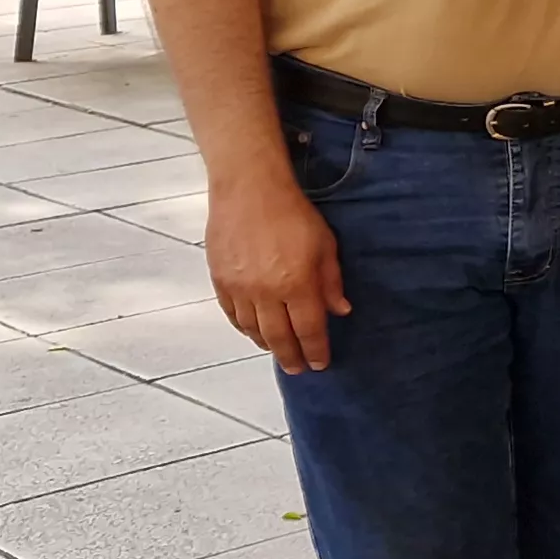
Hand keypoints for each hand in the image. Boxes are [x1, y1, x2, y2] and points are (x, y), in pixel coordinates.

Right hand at [210, 173, 349, 373]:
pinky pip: (232, 315)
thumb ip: (331, 281)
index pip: (309, 330)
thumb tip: (340, 310)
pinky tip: (254, 331)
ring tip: (278, 351)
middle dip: (291, 357)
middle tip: (298, 369)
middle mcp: (266, 293)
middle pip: (279, 338)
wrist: (250, 189)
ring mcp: (239, 289)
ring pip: (253, 330)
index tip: (321, 364)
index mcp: (297, 285)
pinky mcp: (220, 280)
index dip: (316, 351)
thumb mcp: (325, 245)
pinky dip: (244, 328)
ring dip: (267, 345)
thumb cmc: (293, 213)